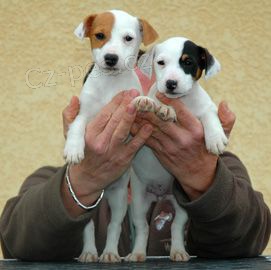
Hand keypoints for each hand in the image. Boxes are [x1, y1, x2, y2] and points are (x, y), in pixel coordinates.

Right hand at [62, 90, 152, 216]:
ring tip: (140, 104)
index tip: (124, 92)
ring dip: (132, 117)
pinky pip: (134, 146)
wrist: (87, 178)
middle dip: (126, 104)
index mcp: (89, 134)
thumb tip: (75, 98)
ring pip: (124, 131)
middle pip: (115, 120)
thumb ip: (70, 115)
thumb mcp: (70, 134)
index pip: (104, 114)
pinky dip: (142, 136)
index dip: (115, 102)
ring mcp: (113, 151)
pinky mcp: (123, 159)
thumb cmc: (82, 153)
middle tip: (135, 93)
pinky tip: (149, 126)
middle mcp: (100, 142)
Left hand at [131, 93, 235, 199]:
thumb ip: (226, 120)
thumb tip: (225, 103)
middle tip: (138, 98)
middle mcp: (182, 138)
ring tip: (130, 108)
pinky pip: (148, 141)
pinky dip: (138, 131)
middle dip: (149, 109)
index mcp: (196, 131)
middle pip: (162, 120)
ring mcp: (170, 147)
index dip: (169, 101)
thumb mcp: (221, 138)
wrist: (198, 176)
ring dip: (140, 118)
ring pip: (152, 130)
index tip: (159, 93)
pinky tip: (130, 123)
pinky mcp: (161, 153)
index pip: (182, 112)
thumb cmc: (208, 153)